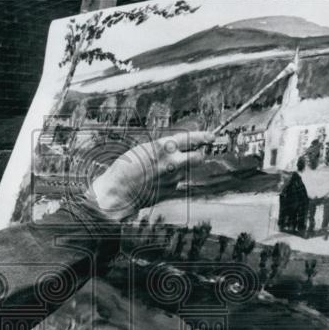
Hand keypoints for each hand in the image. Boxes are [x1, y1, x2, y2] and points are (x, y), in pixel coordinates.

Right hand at [88, 130, 213, 220]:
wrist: (118, 192)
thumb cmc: (125, 168)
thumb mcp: (144, 149)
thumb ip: (163, 149)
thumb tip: (177, 149)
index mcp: (164, 147)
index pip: (191, 139)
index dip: (203, 137)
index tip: (210, 137)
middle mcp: (172, 162)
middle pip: (198, 157)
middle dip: (198, 155)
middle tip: (195, 154)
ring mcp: (173, 179)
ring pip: (187, 171)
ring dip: (181, 169)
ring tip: (162, 170)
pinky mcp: (171, 192)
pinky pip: (177, 184)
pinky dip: (171, 182)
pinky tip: (157, 181)